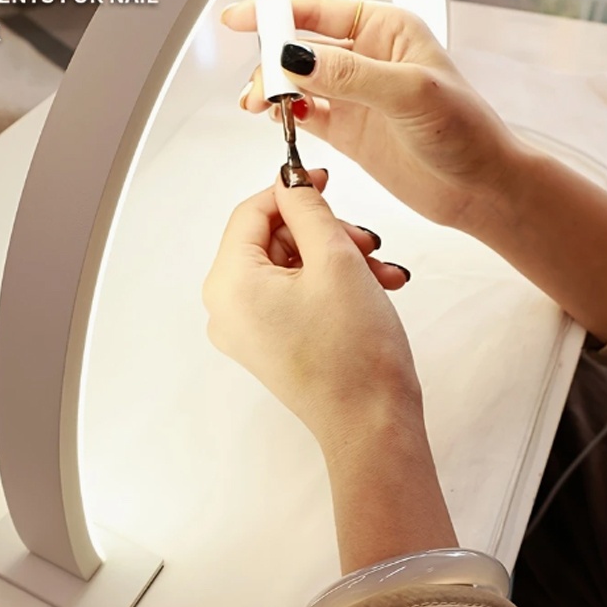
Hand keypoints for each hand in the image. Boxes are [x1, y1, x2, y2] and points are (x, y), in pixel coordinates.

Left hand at [202, 168, 420, 453]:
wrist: (373, 426)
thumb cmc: (354, 350)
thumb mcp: (335, 258)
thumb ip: (308, 208)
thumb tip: (290, 180)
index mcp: (228, 284)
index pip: (252, 212)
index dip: (290, 189)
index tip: (324, 180)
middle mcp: (226, 308)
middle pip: (272, 239)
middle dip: (325, 233)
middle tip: (366, 242)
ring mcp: (246, 329)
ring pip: (289, 265)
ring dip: (337, 258)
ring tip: (380, 270)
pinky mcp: (269, 342)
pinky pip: (293, 294)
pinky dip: (330, 283)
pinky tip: (373, 286)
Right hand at [224, 0, 606, 344]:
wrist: (482, 188)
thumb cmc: (467, 133)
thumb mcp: (411, 94)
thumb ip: (350, 75)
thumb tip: (295, 58)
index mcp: (387, 31)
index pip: (318, 9)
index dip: (275, 11)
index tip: (239, 19)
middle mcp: (368, 58)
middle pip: (300, 45)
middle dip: (272, 61)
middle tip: (261, 88)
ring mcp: (356, 95)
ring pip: (298, 81)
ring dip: (275, 89)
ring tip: (261, 105)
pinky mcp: (350, 130)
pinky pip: (307, 113)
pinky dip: (287, 114)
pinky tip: (278, 118)